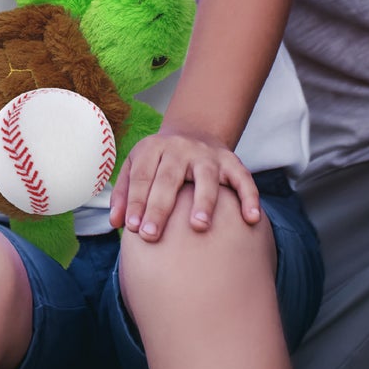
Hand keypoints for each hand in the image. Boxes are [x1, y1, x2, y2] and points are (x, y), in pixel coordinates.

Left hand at [109, 124, 261, 240]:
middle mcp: (181, 149)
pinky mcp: (231, 161)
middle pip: (169, 178)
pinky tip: (251, 219)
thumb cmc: (160, 161)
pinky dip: (249, 197)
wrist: (194, 132)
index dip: (136, 202)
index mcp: (154, 148)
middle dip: (160, 207)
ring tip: (199, 226)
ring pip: (207, 176)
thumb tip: (116, 223)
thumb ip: (124, 193)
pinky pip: (243, 178)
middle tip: (151, 235)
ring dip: (204, 200)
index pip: (142, 176)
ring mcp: (208, 155)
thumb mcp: (137, 166)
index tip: (132, 229)